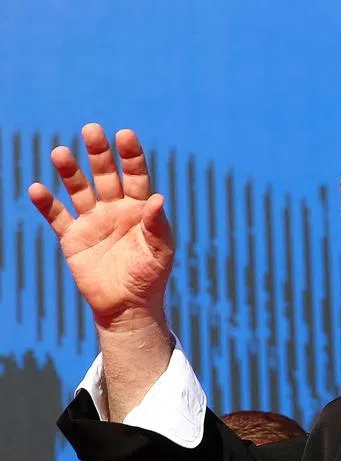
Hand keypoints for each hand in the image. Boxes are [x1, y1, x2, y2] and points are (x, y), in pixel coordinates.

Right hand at [28, 124, 173, 331]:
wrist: (127, 306)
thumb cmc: (150, 278)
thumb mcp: (159, 252)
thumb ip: (157, 226)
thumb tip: (159, 199)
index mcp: (140, 209)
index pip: (136, 177)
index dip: (131, 156)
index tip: (125, 135)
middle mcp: (115, 209)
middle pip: (106, 175)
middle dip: (99, 154)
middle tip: (91, 130)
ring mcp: (92, 221)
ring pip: (79, 190)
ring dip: (70, 172)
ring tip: (59, 152)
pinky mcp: (73, 237)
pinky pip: (57, 217)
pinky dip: (47, 203)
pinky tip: (37, 188)